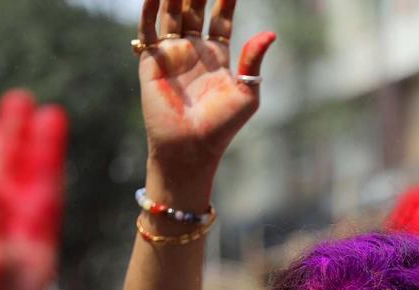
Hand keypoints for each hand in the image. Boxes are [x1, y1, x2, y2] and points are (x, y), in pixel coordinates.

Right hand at [136, 0, 274, 201]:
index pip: (220, 16)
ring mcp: (171, 54)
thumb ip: (254, 61)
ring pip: (171, 13)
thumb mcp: (247, 93)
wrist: (191, 146)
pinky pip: (148, 29)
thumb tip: (270, 33)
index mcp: (217, 56)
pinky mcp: (151, 61)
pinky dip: (150, 9)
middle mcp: (193, 50)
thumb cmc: (222, 127)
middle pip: (194, 8)